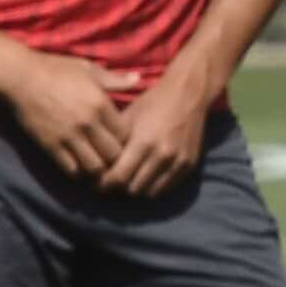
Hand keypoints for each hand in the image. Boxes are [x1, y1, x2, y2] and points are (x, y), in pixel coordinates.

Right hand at [1, 51, 133, 184]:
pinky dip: (79, 173)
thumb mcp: (89, 69)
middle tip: (115, 157)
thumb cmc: (56, 69)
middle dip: (118, 158)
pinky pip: (70, 169)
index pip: (126, 134)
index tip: (124, 139)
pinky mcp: (49, 146)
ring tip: (100, 165)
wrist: (19, 76)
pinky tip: (81, 167)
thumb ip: (115, 80)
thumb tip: (138, 80)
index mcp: (100, 104)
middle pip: (114, 154)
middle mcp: (86, 123)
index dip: (128, 140)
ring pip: (94, 167)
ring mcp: (67, 137)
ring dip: (100, 169)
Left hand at [91, 73, 215, 199]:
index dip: (104, 184)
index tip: (96, 182)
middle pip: (132, 190)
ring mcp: (178, 161)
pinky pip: (166, 188)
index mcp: (144, 142)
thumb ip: (114, 146)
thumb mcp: (127, 119)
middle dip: (119, 188)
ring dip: (136, 189)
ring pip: (149, 193)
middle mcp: (163, 155)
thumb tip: (98, 168)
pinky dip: (153, 186)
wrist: (188, 93)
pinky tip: (145, 177)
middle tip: (111, 182)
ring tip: (128, 180)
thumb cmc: (152, 103)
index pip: (118, 178)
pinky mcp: (189, 164)